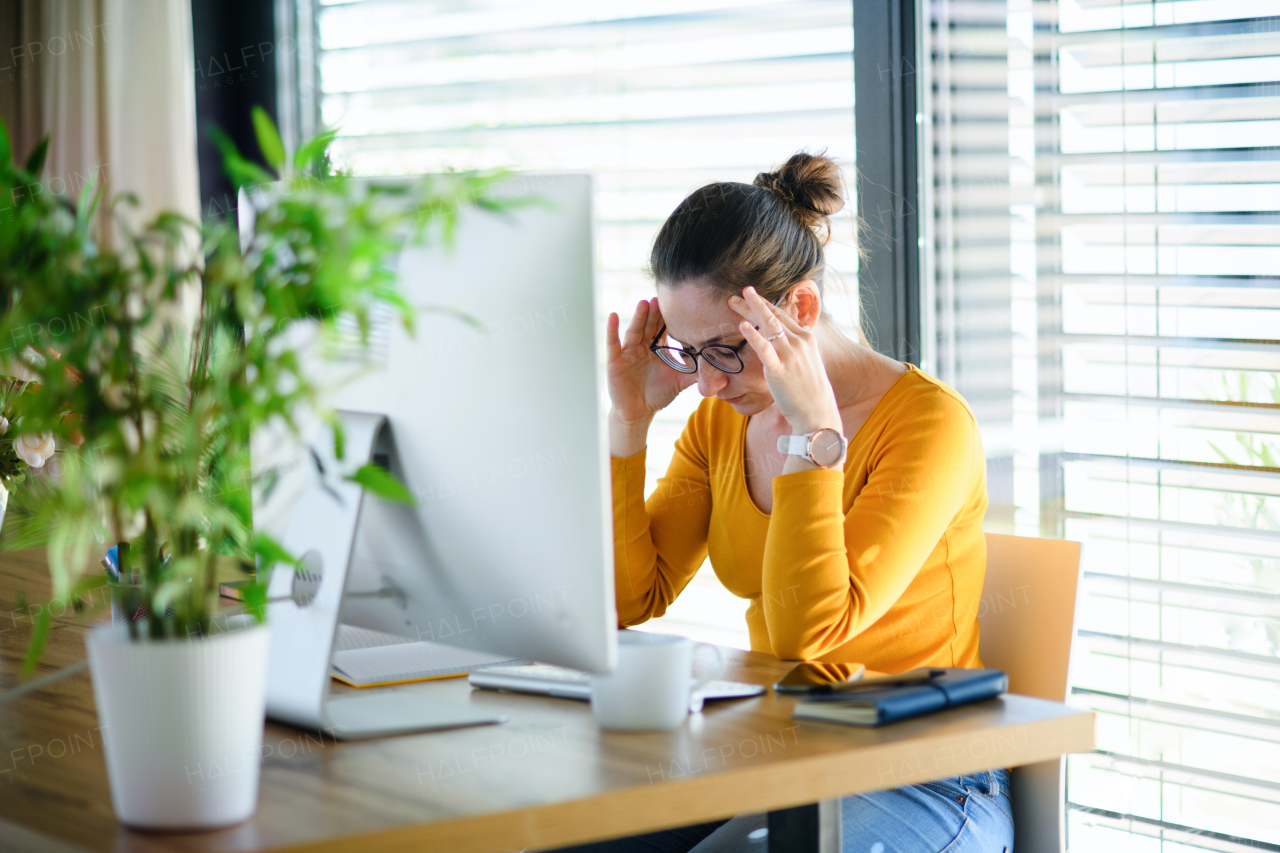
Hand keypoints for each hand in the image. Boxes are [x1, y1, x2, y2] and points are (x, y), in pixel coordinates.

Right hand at [605, 299, 694, 445]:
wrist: (639, 412)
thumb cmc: (657, 394)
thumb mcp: (680, 382)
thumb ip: (697, 374)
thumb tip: (723, 372)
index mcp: (657, 348)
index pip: (663, 329)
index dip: (669, 318)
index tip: (678, 304)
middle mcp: (642, 346)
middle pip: (649, 326)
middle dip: (654, 313)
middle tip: (661, 299)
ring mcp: (628, 352)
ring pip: (634, 331)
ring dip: (638, 317)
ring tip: (644, 303)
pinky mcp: (614, 361)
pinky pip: (612, 343)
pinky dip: (612, 330)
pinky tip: (613, 316)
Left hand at [728, 287, 841, 435]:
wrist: (817, 411)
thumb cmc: (809, 389)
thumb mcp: (808, 360)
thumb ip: (799, 345)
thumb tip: (797, 331)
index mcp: (806, 338)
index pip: (784, 315)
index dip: (767, 304)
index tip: (754, 296)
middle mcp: (799, 342)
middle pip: (774, 316)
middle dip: (756, 301)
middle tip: (742, 290)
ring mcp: (790, 355)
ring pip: (768, 326)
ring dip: (750, 310)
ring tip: (734, 300)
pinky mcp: (779, 369)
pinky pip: (764, 348)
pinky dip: (753, 335)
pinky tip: (742, 325)